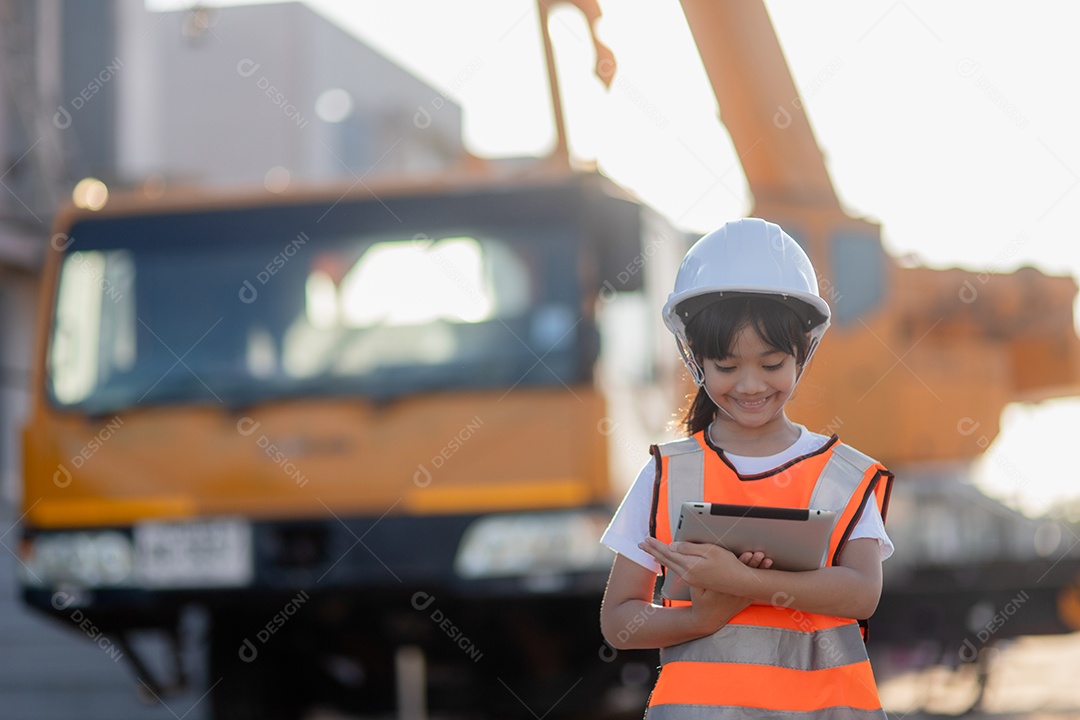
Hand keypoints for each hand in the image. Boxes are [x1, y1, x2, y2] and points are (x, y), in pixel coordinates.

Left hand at [639, 537, 768, 595]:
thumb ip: (689, 548)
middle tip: (641, 544)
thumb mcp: (710, 551)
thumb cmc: (729, 565)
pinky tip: (667, 561)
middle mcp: (687, 574)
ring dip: (659, 557)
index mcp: (689, 565)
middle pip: (665, 560)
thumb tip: (672, 546)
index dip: (656, 545)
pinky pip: (676, 569)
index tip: (646, 539)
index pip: (668, 553)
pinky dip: (668, 563)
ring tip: (650, 552)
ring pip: (670, 565)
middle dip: (653, 551)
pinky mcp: (695, 581)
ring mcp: (690, 579)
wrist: (740, 584)